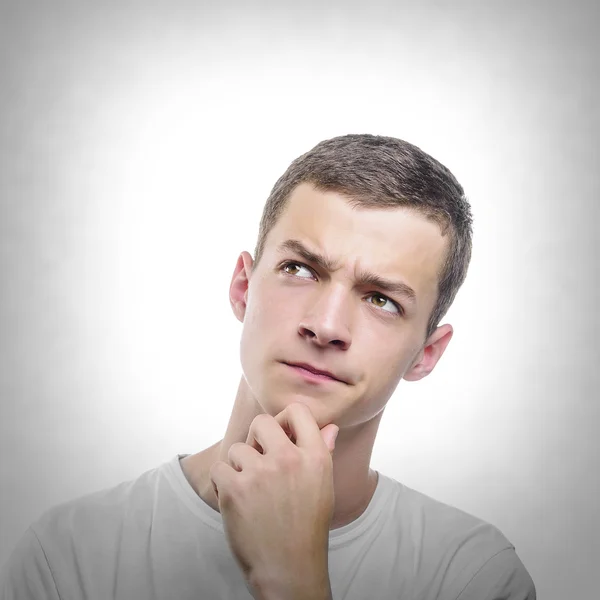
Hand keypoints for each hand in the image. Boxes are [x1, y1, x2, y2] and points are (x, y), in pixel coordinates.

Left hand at [209, 402, 338, 598]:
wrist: (289, 568)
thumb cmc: (307, 527)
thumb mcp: (323, 486)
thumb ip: (323, 453)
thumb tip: (330, 428)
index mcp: (315, 456)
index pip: (298, 411)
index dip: (284, 419)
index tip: (280, 435)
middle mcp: (289, 459)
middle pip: (262, 422)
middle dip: (256, 438)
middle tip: (259, 460)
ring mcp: (261, 473)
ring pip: (237, 449)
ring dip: (238, 467)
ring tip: (249, 489)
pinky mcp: (235, 489)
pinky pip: (219, 468)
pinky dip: (221, 482)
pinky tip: (233, 497)